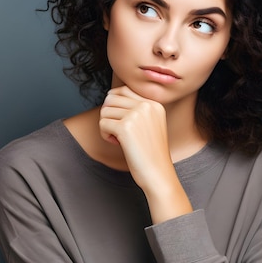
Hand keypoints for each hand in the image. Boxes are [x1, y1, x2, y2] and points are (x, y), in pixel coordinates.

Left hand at [99, 86, 191, 221]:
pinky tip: (117, 143)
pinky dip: (105, 135)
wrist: (158, 172)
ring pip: (105, 110)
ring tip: (118, 138)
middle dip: (109, 114)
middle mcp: (147, 105)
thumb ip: (136, 108)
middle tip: (117, 130)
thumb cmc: (150, 151)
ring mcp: (137, 115)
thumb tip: (110, 96)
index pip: (124, 89)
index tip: (121, 121)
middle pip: (111, 98)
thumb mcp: (150, 123)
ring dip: (106, 125)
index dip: (115, 105)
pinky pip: (103, 123)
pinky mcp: (126, 128)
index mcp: (154, 103)